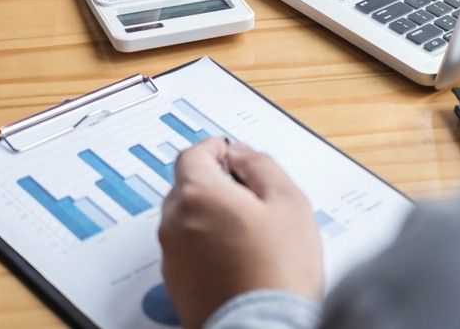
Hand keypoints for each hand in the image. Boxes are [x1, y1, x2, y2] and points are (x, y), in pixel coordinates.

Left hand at [159, 139, 323, 328]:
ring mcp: (171, 256)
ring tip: (251, 232)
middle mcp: (174, 223)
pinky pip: (188, 249)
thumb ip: (261, 165)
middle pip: (188, 186)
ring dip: (212, 214)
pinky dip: (207, 244)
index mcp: (198, 194)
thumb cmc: (278, 269)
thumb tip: (242, 153)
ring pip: (187, 218)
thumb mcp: (287, 200)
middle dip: (216, 182)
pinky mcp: (175, 283)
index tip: (235, 155)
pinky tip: (239, 257)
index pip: (193, 153)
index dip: (217, 149)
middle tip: (252, 196)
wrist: (263, 328)